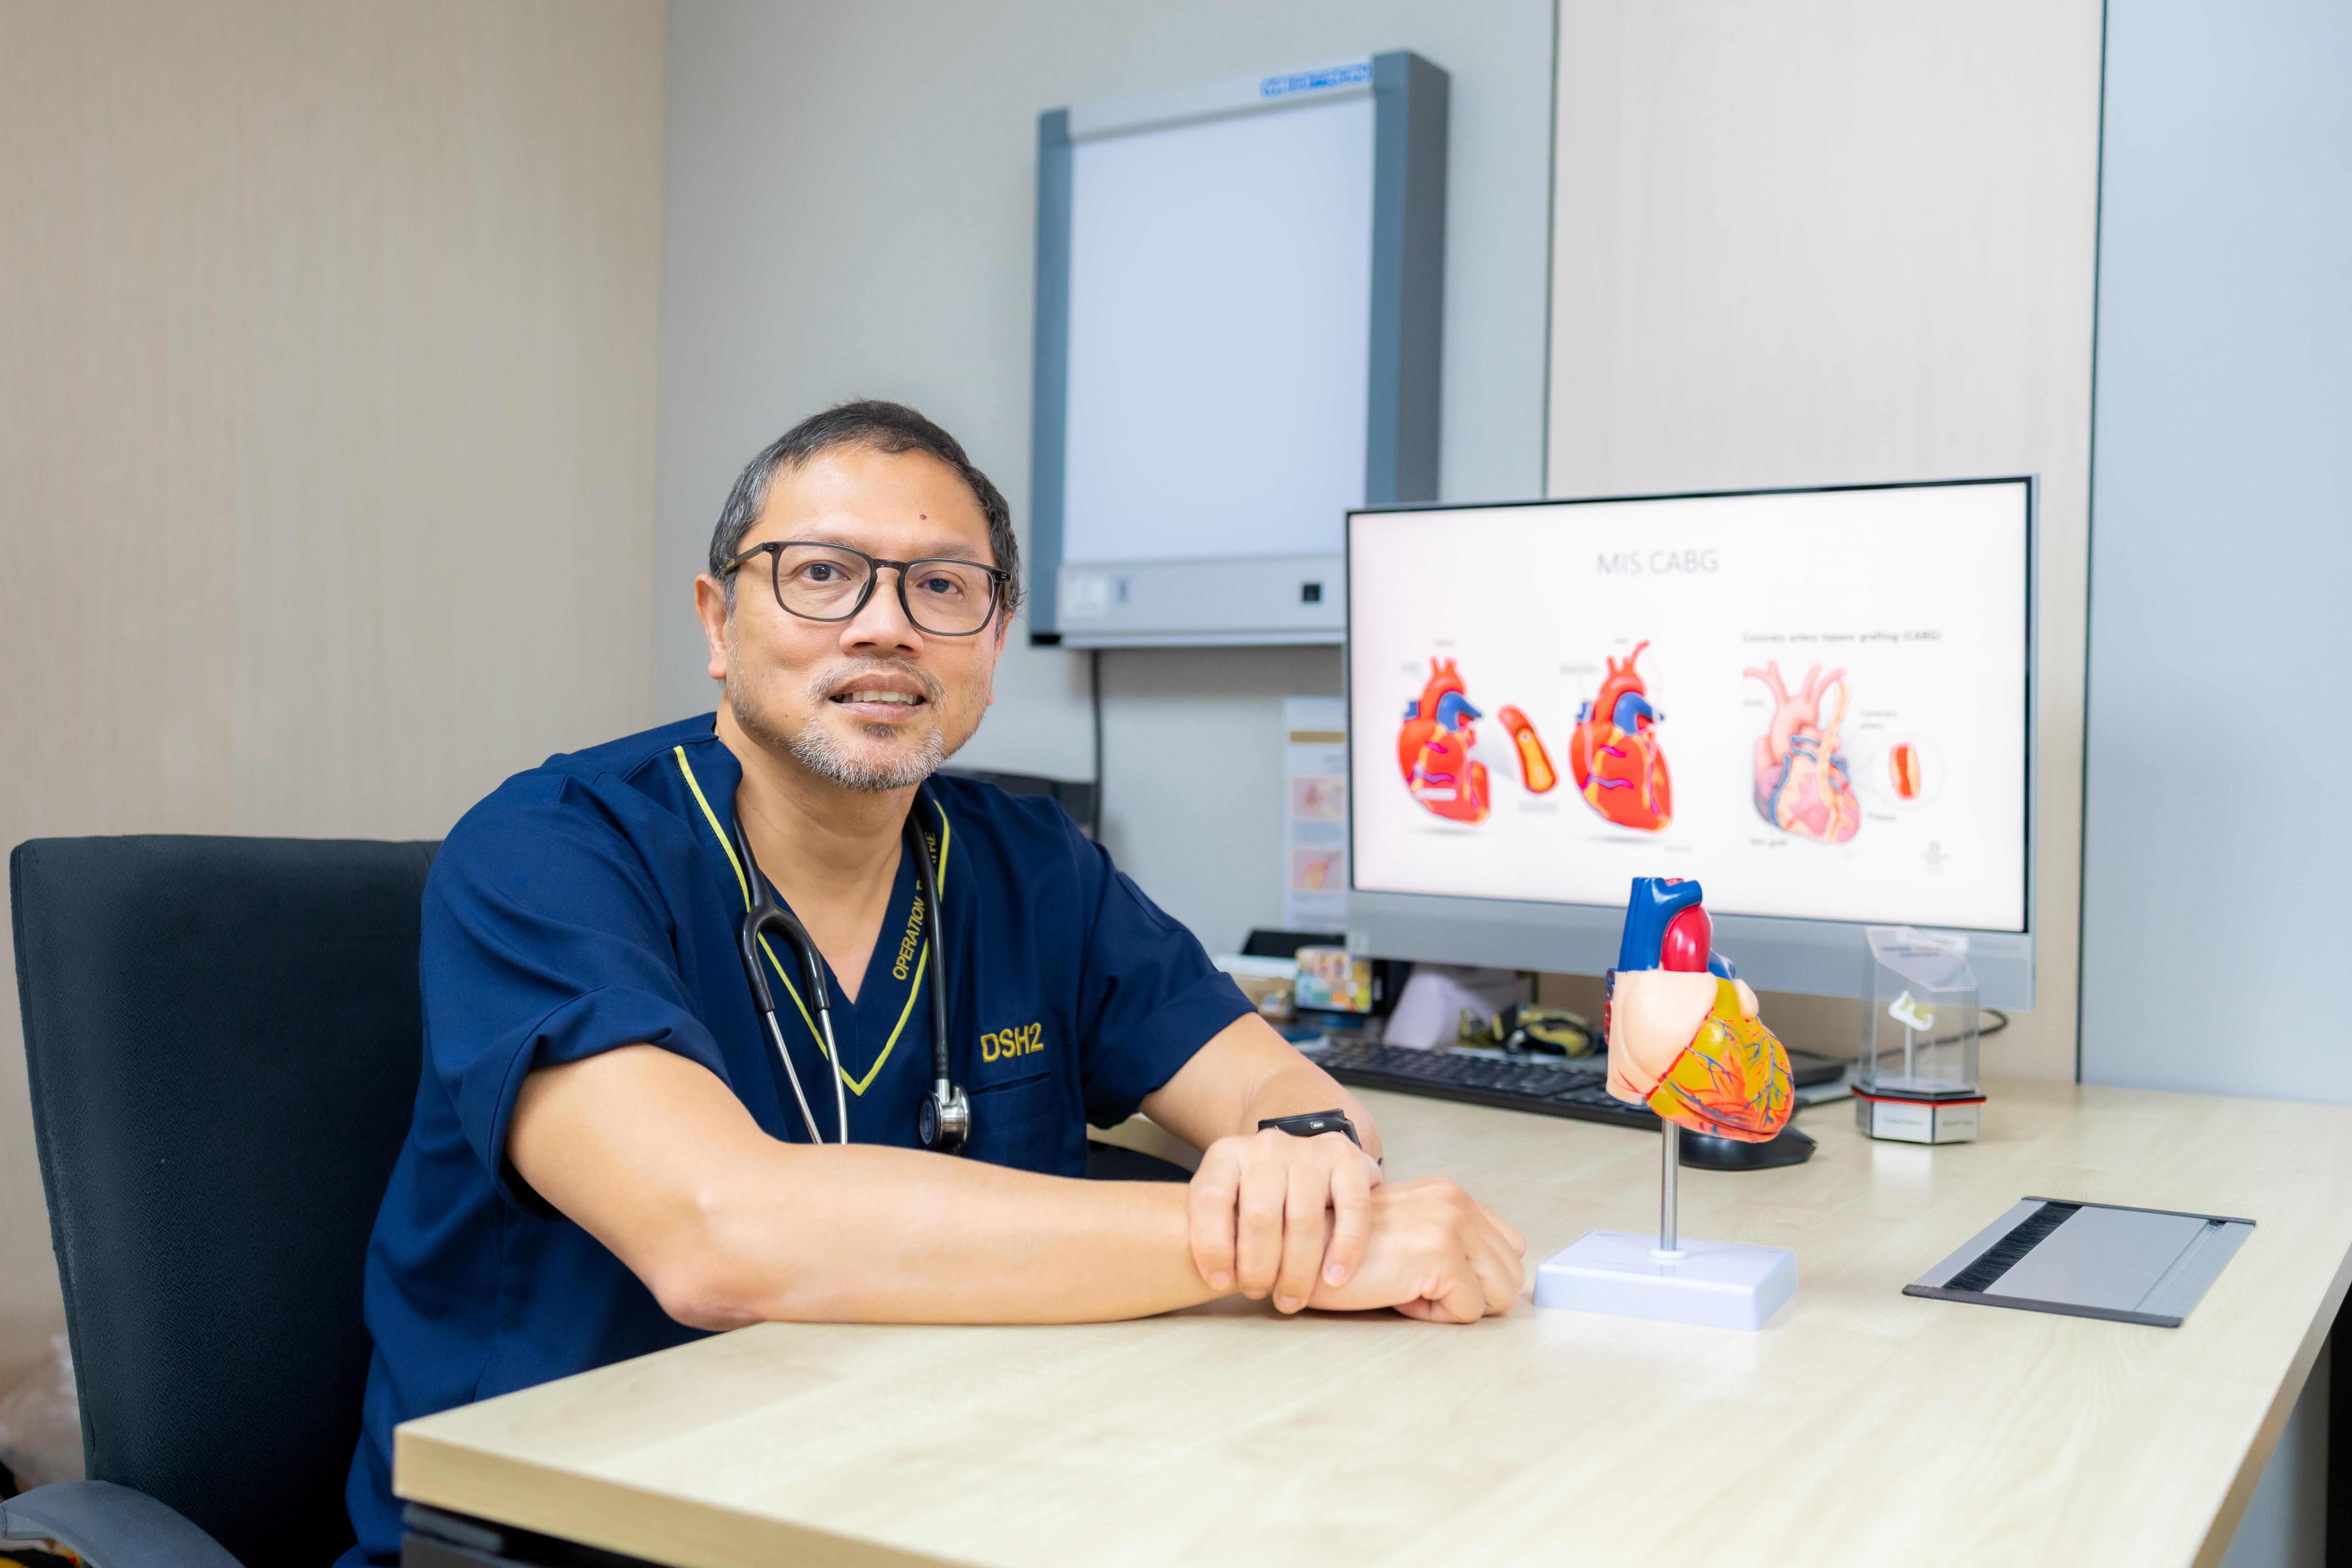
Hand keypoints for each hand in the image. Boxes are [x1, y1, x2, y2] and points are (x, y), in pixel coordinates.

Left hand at [1187, 1128, 1383, 1313]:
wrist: (1313, 1164)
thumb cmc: (1261, 1198)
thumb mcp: (1227, 1204)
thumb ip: (1218, 1230)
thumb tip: (1217, 1277)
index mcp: (1227, 1155)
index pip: (1210, 1198)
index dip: (1212, 1246)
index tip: (1219, 1282)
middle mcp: (1267, 1147)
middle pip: (1260, 1214)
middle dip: (1258, 1267)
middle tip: (1260, 1294)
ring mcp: (1309, 1150)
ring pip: (1304, 1218)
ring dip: (1297, 1271)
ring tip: (1291, 1298)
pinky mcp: (1348, 1158)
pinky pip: (1351, 1207)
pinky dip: (1345, 1248)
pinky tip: (1334, 1278)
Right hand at [1304, 1178, 1526, 1322]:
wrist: (1301, 1253)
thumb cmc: (1345, 1250)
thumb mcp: (1408, 1229)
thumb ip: (1452, 1239)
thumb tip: (1496, 1276)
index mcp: (1450, 1193)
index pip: (1511, 1247)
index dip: (1478, 1274)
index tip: (1433, 1273)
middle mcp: (1456, 1201)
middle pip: (1510, 1274)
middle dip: (1471, 1291)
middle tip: (1418, 1281)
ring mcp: (1450, 1227)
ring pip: (1499, 1295)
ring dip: (1455, 1303)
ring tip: (1409, 1285)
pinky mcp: (1441, 1257)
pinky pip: (1468, 1312)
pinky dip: (1434, 1315)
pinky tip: (1398, 1292)